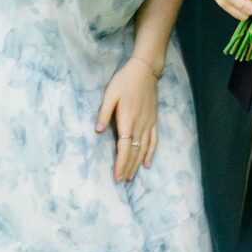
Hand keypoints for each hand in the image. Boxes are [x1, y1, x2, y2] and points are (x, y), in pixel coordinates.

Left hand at [97, 55, 159, 182]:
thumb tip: (97, 130)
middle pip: (134, 151)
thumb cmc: (125, 81)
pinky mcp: (154, 120)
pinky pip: (154, 140)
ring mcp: (149, 123)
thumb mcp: (110, 94)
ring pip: (144, 148)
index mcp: (128, 119)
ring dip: (137, 164)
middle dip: (127, 168)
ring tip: (131, 177)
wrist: (145, 70)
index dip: (120, 163)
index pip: (124, 147)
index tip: (116, 177)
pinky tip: (147, 164)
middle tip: (121, 181)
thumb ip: (104, 112)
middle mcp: (140, 124)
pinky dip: (151, 153)